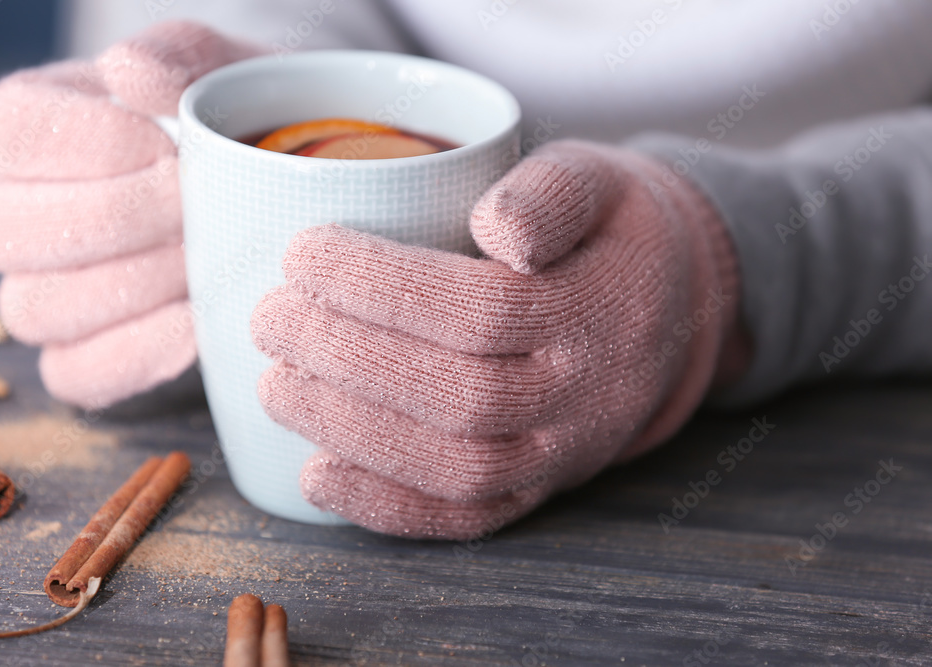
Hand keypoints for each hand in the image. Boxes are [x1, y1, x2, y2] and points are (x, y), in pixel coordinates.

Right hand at [0, 21, 261, 407]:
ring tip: (202, 262)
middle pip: (7, 229)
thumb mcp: (227, 73)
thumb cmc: (243, 129)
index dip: (90, 143)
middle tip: (195, 210)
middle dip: (117, 220)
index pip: (11, 131)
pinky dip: (137, 353)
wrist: (284, 196)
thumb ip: (181, 54)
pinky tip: (196, 322)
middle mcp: (18, 211)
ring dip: (132, 287)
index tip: (171, 149)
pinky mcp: (86, 353)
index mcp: (38, 127)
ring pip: (34, 308)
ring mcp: (43, 289)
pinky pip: (76, 373)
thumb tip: (127, 72)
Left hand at [251, 140, 745, 538]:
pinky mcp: (539, 488)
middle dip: (344, 359)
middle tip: (271, 318)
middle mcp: (585, 395)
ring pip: (455, 468)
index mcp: (600, 309)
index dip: (379, 287)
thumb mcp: (599, 180)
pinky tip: (316, 475)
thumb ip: (549, 193)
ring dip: (351, 433)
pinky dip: (385, 509)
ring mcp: (563, 453)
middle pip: (457, 395)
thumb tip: (495, 228)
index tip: (303, 253)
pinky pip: (467, 519)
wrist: (673, 311)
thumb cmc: (612, 233)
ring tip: (275, 386)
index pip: (479, 309)